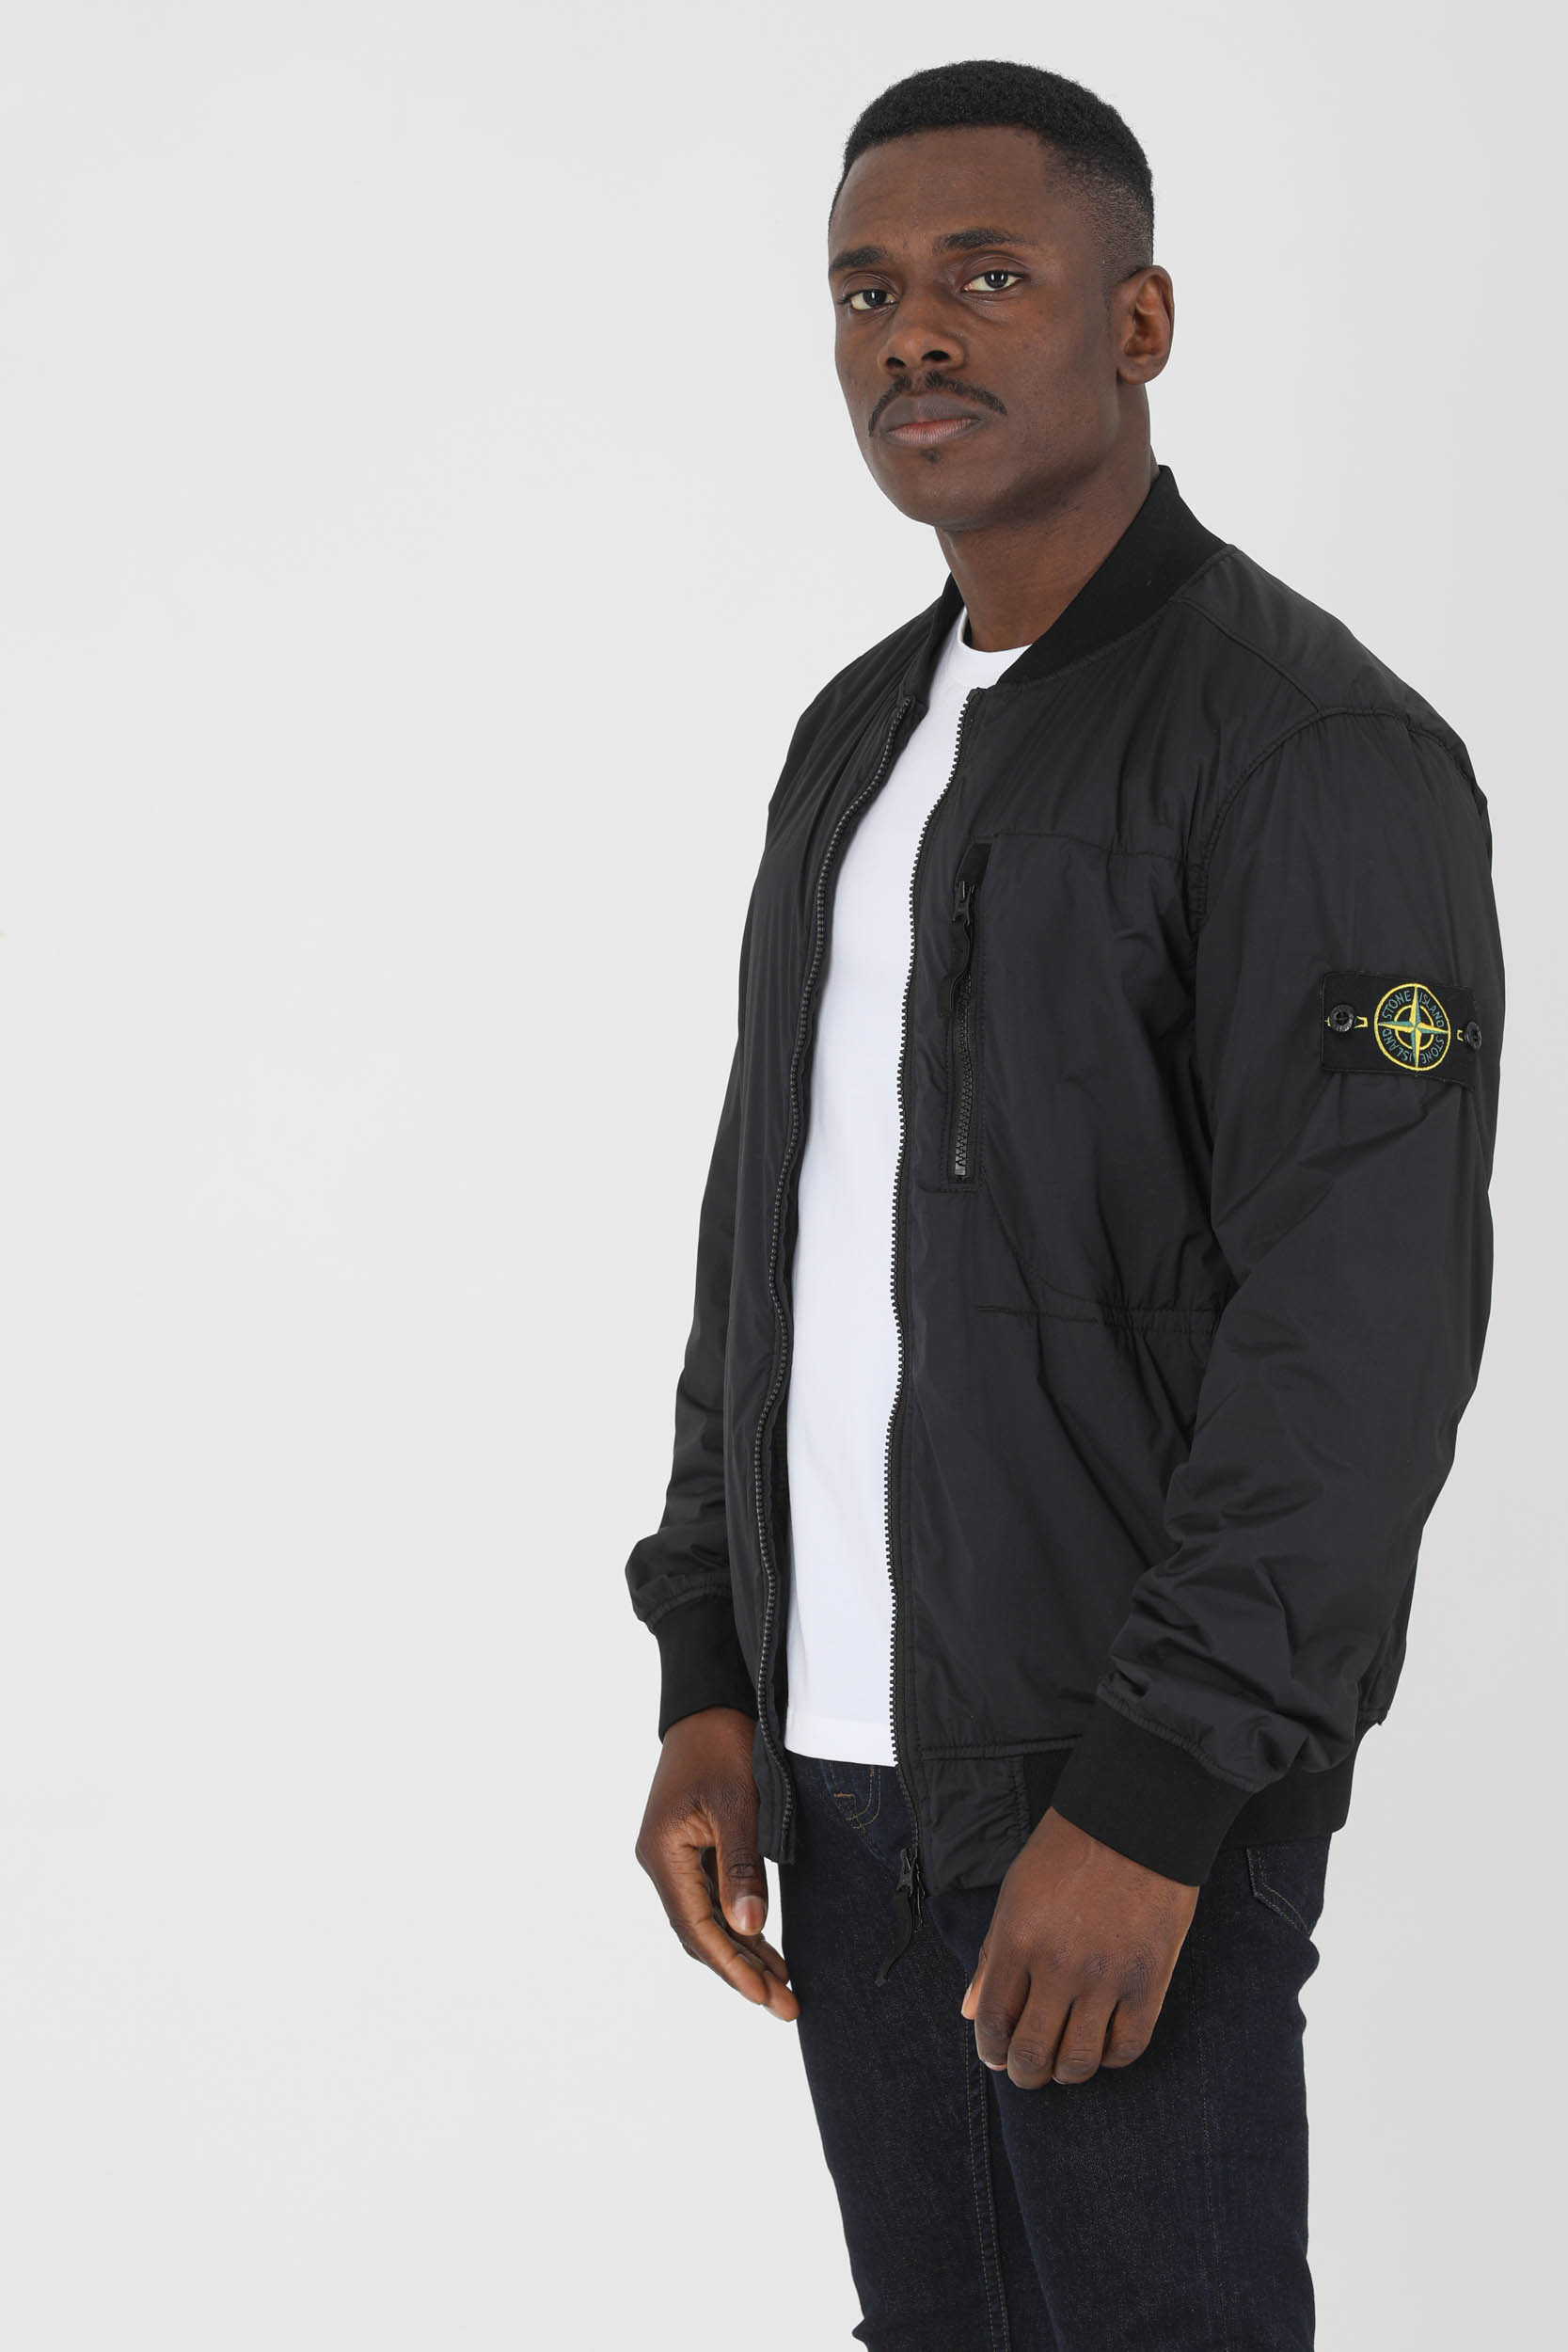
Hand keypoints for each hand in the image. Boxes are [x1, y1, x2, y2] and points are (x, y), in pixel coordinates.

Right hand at [634, 1706, 798, 2020]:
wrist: (710, 1702)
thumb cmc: (723, 1745)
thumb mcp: (738, 1804)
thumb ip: (741, 1866)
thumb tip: (749, 1928)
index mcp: (663, 1854)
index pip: (697, 1927)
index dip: (732, 1966)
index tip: (766, 1997)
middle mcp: (661, 1861)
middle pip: (700, 1933)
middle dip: (742, 1971)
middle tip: (785, 2006)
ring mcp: (673, 1856)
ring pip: (707, 1920)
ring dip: (742, 1953)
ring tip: (782, 1988)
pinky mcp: (690, 1849)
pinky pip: (712, 1899)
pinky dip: (739, 1924)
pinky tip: (765, 1946)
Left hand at [960, 1806, 1196, 2087]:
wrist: (1136, 1820)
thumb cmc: (1069, 1850)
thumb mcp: (1016, 1892)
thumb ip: (991, 1955)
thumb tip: (971, 2010)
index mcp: (1017, 1940)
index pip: (992, 2023)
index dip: (991, 2052)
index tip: (997, 2057)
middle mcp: (1057, 1966)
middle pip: (1033, 2054)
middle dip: (1025, 2073)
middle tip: (1029, 2071)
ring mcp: (1106, 1978)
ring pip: (1080, 2062)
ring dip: (1067, 2073)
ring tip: (1066, 2062)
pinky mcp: (1149, 1982)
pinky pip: (1128, 2047)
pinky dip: (1112, 2058)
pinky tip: (1104, 2044)